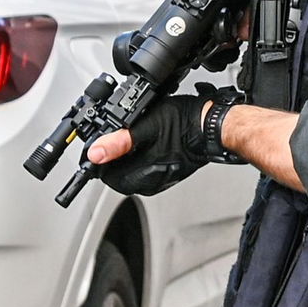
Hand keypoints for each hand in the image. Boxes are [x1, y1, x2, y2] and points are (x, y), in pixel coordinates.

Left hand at [85, 87, 222, 195]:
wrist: (211, 126)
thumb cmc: (185, 123)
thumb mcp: (145, 124)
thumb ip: (118, 142)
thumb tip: (95, 154)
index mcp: (143, 175)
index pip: (104, 176)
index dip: (98, 158)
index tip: (99, 143)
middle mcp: (150, 183)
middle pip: (115, 176)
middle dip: (110, 158)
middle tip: (114, 137)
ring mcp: (158, 180)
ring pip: (128, 174)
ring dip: (123, 158)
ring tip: (130, 138)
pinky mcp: (165, 175)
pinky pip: (141, 172)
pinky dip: (137, 159)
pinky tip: (143, 144)